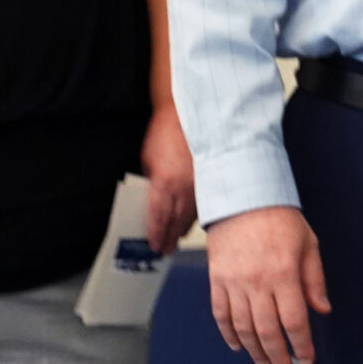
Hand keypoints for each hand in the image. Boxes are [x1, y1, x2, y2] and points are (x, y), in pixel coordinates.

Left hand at [140, 106, 197, 254]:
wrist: (192, 114)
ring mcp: (202, 185)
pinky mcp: (213, 180)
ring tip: (178, 237)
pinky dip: (198, 214)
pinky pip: (205, 203)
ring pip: (193, 215)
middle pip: (177, 222)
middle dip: (171, 237)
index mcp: (165, 183)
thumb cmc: (167, 132)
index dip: (156, 234)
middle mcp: (186, 188)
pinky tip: (193, 220)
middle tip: (166, 249)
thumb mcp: (148, 160)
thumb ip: (151, 182)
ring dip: (184, 228)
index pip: (159, 217)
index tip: (154, 244)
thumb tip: (153, 199)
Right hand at [206, 205, 330, 363]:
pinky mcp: (217, 280)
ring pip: (243, 327)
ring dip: (255, 350)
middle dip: (278, 356)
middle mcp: (258, 283)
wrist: (243, 198)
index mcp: (284, 274)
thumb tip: (322, 310)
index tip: (306, 360)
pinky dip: (229, 334)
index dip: (301, 345)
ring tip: (265, 362)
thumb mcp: (308, 245)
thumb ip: (315, 280)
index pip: (294, 321)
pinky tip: (239, 346)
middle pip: (268, 331)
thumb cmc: (281, 220)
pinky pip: (221, 314)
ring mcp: (234, 283)